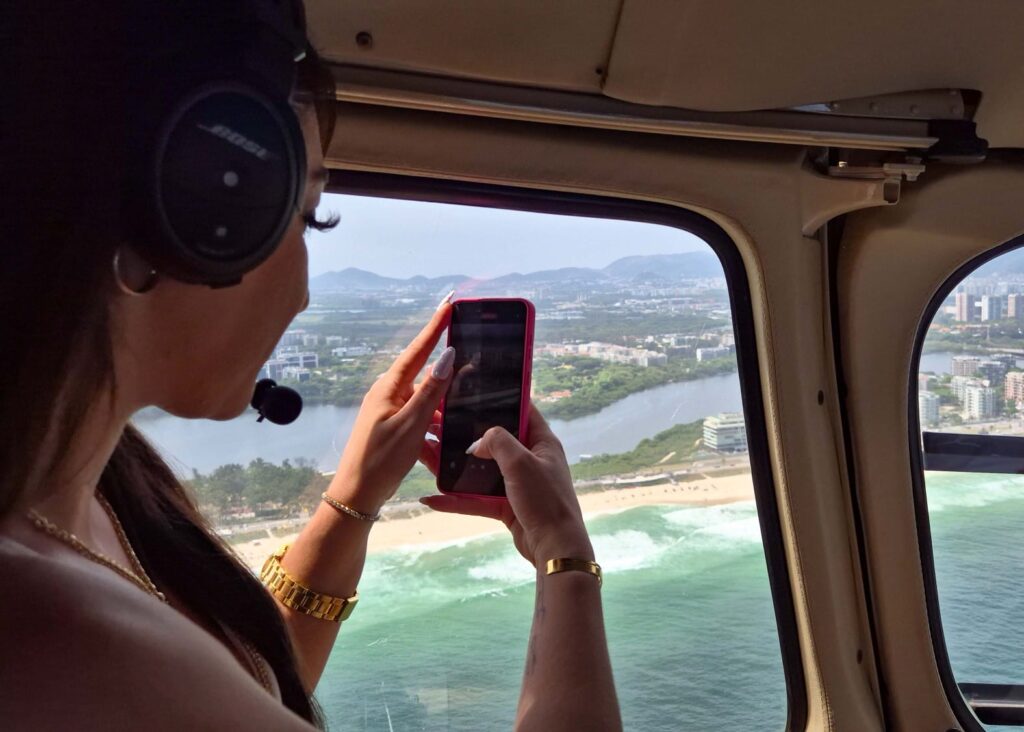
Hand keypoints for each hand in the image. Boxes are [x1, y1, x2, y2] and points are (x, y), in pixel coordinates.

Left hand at [328, 298, 454, 513]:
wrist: (356, 496)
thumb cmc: (380, 461)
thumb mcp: (411, 425)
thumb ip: (431, 391)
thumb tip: (448, 356)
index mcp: (389, 388)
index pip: (418, 350)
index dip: (435, 327)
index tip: (449, 304)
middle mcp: (387, 394)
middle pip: (423, 373)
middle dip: (446, 370)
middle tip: (469, 357)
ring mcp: (389, 411)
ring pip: (425, 399)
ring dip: (441, 406)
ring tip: (458, 414)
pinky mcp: (392, 428)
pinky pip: (420, 417)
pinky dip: (433, 424)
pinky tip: (443, 438)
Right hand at [420, 404, 593, 566]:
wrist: (554, 548)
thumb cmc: (544, 499)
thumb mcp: (520, 461)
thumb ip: (497, 441)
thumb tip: (477, 443)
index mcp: (542, 442)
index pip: (523, 411)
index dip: (502, 400)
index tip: (475, 392)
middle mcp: (530, 460)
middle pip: (496, 442)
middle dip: (469, 435)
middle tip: (441, 425)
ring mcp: (518, 484)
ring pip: (482, 471)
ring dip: (457, 468)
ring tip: (429, 457)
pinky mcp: (507, 507)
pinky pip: (477, 499)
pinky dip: (456, 500)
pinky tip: (432, 499)